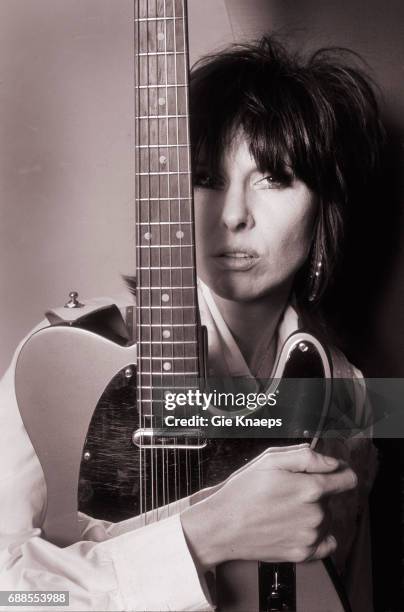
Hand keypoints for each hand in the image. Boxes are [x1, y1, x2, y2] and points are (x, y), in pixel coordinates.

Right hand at [180, 444, 356, 569]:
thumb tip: (331, 462)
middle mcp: (315, 514)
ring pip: (326, 519)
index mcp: (310, 488)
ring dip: (313, 512)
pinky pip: (325, 543)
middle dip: (316, 492)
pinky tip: (295, 527)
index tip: (332, 473)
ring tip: (284, 509)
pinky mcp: (303, 554)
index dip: (340, 472)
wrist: (222, 526)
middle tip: (288, 491)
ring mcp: (310, 537)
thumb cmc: (243, 492)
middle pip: (332, 498)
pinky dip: (315, 535)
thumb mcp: (270, 459)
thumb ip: (306, 456)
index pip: (348, 479)